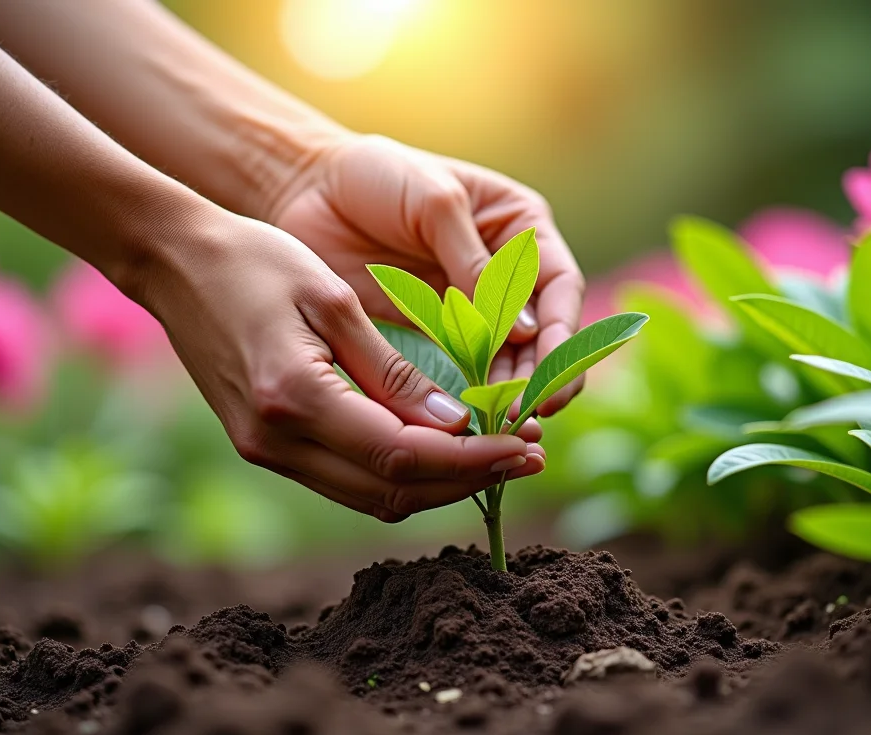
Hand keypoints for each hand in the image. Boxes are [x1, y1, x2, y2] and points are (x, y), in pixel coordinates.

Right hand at [139, 210, 545, 521]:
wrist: (173, 264)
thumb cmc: (254, 262)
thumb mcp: (333, 301)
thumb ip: (393, 370)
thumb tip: (454, 425)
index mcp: (294, 398)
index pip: (404, 455)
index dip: (473, 460)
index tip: (526, 446)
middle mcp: (275, 442)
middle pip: (392, 491)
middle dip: (467, 480)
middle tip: (528, 454)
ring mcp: (265, 451)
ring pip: (370, 496)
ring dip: (438, 483)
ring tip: (497, 454)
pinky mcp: (265, 447)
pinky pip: (346, 478)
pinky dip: (399, 472)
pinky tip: (441, 448)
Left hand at [266, 135, 586, 416]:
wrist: (309, 188)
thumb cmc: (378, 175)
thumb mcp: (433, 201)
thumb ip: (473, 261)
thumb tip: (521, 329)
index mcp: (521, 229)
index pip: (559, 288)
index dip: (561, 335)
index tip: (551, 377)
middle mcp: (507, 270)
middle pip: (542, 333)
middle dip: (539, 376)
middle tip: (524, 415)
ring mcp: (473, 303)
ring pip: (509, 357)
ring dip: (509, 391)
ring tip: (500, 424)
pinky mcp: (436, 328)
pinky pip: (465, 366)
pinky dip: (472, 392)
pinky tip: (470, 417)